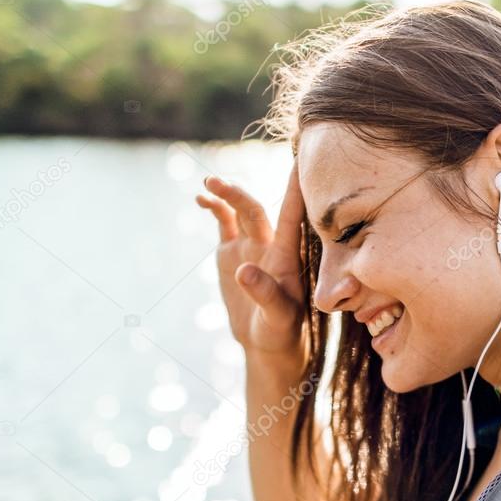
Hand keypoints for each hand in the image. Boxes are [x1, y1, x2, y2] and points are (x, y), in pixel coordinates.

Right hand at [196, 160, 310, 369]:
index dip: (295, 189)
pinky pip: (224, 222)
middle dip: (238, 194)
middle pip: (256, 211)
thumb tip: (244, 269)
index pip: (293, 216)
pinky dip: (214, 208)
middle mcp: (270, 244)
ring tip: (208, 183)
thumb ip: (265, 293)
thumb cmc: (282, 330)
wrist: (267, 341)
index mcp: (287, 256)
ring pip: (240, 211)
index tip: (299, 160)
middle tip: (217, 183)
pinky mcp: (232, 252)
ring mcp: (250, 245)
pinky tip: (201, 198)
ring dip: (226, 195)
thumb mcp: (278, 317)